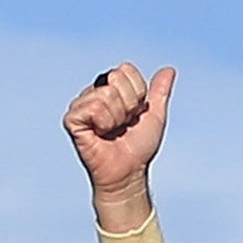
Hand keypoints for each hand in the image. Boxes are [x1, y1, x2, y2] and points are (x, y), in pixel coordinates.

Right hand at [64, 62, 174, 230]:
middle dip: (128, 104)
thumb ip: (160, 92)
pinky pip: (93, 107)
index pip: (126, 70)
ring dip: (117, 117)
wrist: (128, 172)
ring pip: (106, 94)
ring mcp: (81, 105)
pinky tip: (101, 134)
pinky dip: (104, 123)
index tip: (134, 115)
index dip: (137, 94)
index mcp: (110, 88)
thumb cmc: (138, 148)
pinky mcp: (72, 119)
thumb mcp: (154, 116)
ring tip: (113, 131)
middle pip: (116, 77)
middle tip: (123, 124)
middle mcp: (93, 93)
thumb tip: (169, 70)